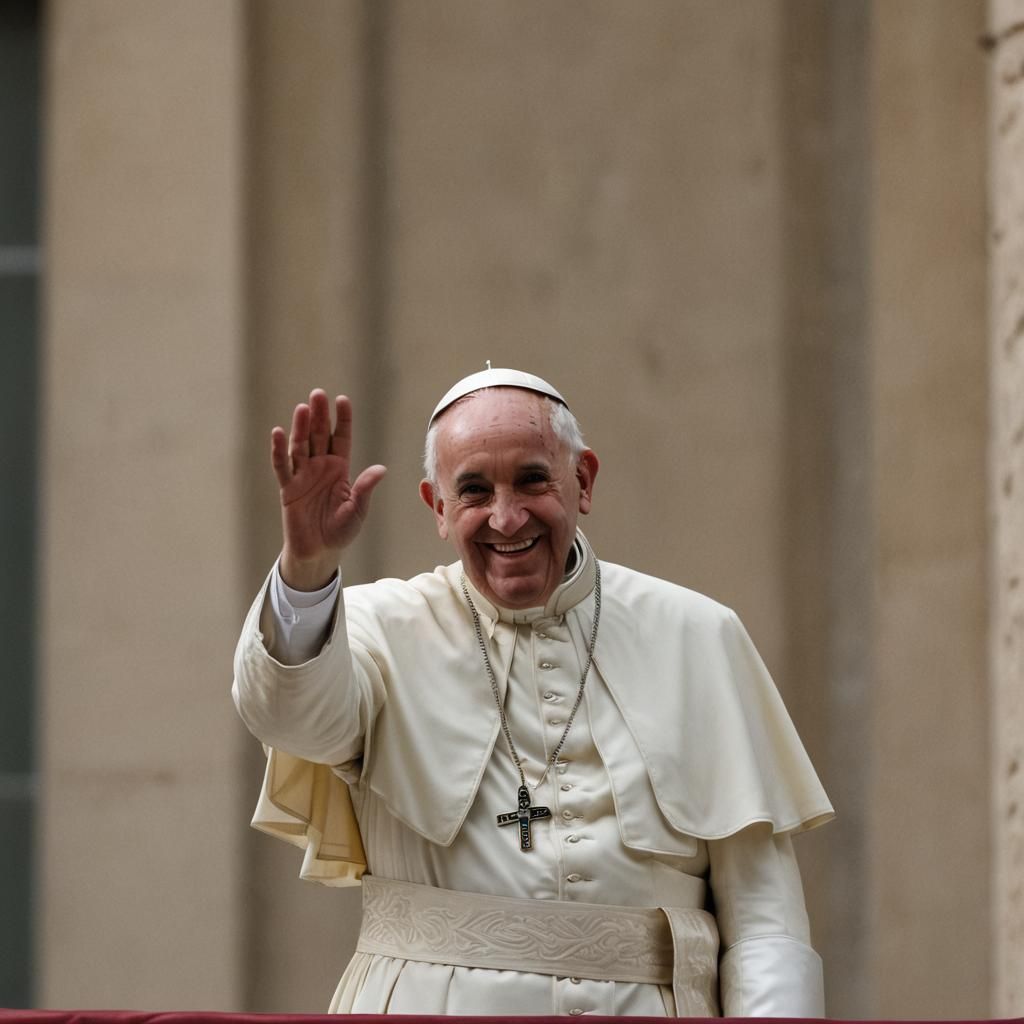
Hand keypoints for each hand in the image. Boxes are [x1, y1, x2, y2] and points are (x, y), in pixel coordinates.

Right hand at [271, 390, 386, 589]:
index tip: (342, 399)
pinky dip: (279, 450)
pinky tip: (278, 432)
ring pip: (301, 446)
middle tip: (318, 394)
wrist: (320, 551)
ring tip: (303, 408)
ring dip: (301, 427)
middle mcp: (320, 467)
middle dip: (320, 416)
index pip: (341, 438)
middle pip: (320, 436)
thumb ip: (365, 488)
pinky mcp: (288, 488)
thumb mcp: (357, 509)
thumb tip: (381, 468)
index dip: (342, 420)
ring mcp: (303, 476)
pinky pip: (282, 467)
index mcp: (340, 468)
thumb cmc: (341, 530)